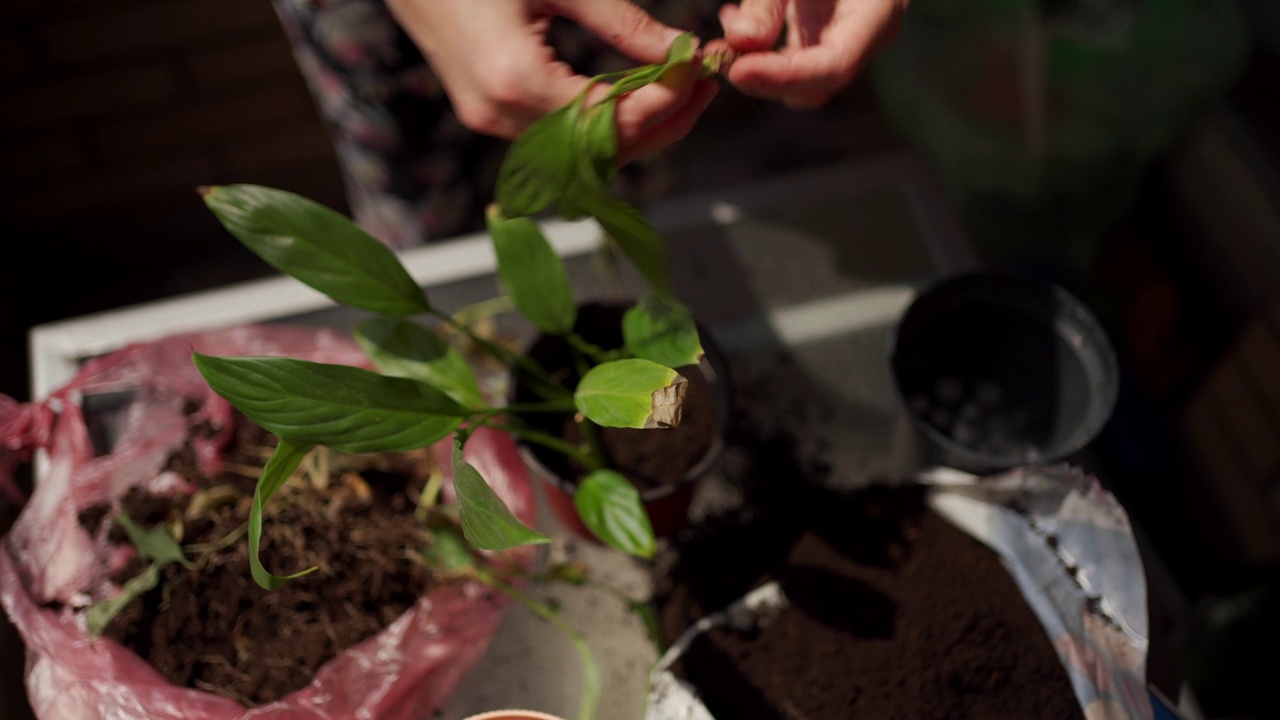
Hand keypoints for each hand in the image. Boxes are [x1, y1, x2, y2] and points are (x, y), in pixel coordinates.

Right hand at [387, 0, 718, 163]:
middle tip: (704, 85)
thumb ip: (622, 23)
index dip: (666, 98)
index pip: (612, 118)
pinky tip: (632, 98)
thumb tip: (680, 51)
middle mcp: (501, 116)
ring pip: (584, 155)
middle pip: (603, 151)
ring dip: (636, 129)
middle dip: (662, 123)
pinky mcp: (489, 115)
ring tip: (678, 90)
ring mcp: (491, 122)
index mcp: (515, 80)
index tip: (701, 69)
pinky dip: (602, 126)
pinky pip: (560, 140)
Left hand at [719, 0, 907, 108]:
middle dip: (764, 76)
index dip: (785, 76)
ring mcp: (848, 39)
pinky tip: (731, 21)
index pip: (836, 65)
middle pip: (816, 84)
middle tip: (719, 55)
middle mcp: (867, 36)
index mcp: (877, 12)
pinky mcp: (825, 36)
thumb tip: (740, 41)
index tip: (739, 71)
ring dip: (756, 66)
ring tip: (720, 41)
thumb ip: (767, 2)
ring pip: (801, 81)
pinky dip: (758, 51)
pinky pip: (791, 59)